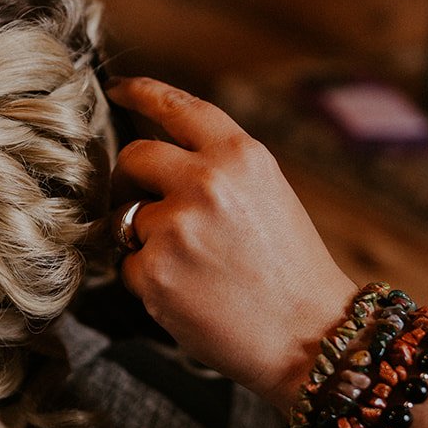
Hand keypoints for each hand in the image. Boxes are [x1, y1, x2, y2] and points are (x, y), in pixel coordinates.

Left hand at [107, 77, 354, 413]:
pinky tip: (188, 294)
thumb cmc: (291, 270)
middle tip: (149, 205)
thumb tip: (158, 152)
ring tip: (192, 265)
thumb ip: (219, 168)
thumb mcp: (268, 195)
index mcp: (241, 156)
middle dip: (132, 179)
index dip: (142, 93)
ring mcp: (175, 228)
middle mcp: (205, 183)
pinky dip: (147, 280)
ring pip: (126, 216)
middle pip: (134, 157)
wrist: (309, 338)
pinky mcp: (152, 272)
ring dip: (144, 237)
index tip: (117, 89)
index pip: (178, 108)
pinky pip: (126, 265)